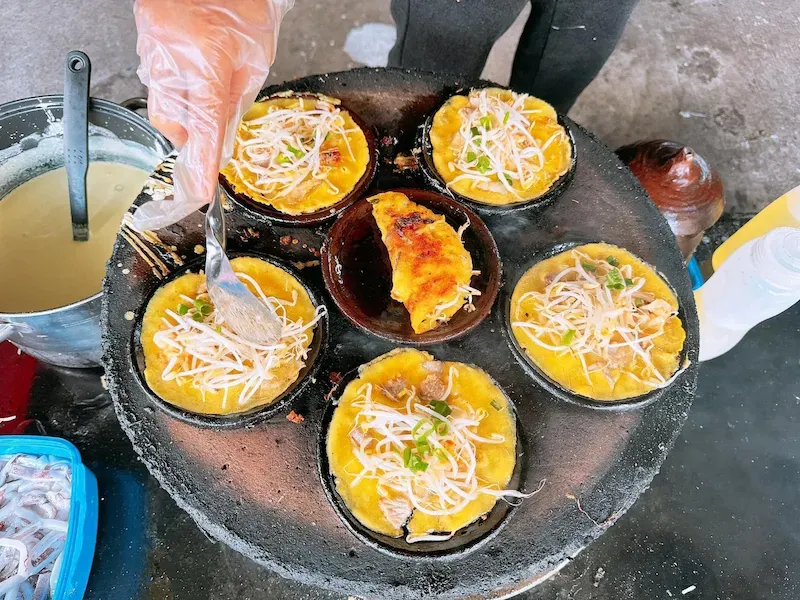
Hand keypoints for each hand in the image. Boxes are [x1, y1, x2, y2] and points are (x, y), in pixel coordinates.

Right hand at [132, 0, 292, 229]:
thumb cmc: (246, 10)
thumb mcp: (253, 63)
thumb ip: (234, 104)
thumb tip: (221, 141)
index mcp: (207, 63)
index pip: (203, 127)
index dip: (202, 163)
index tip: (200, 191)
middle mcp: (172, 57)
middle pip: (171, 121)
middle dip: (189, 131)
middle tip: (208, 121)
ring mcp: (151, 46)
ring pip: (159, 99)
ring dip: (181, 103)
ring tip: (203, 78)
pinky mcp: (143, 38)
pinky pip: (154, 75)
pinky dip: (172, 80)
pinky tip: (189, 62)